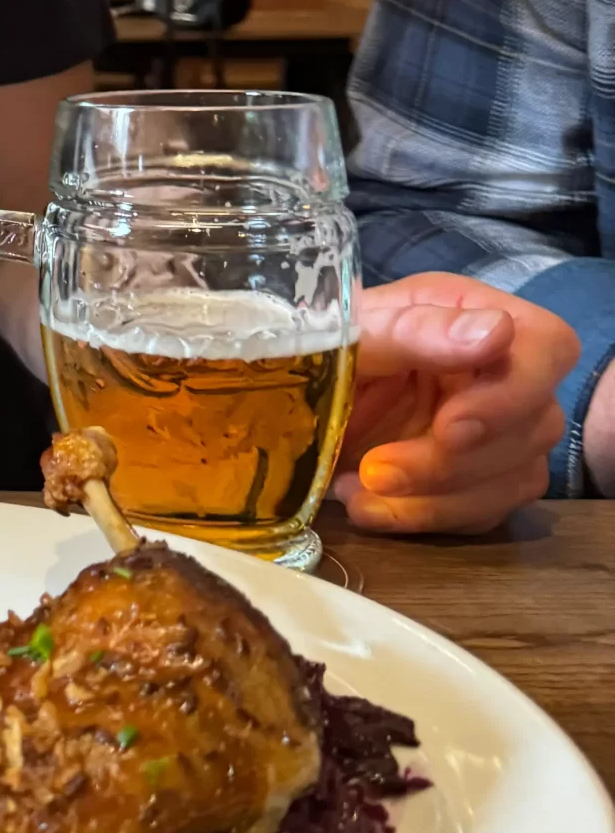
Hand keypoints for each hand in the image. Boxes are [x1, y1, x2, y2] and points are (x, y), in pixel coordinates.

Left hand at [333, 272, 576, 535]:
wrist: (285, 401)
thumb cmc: (316, 349)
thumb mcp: (349, 333)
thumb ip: (415, 331)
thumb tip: (495, 332)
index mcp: (472, 314)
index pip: (547, 346)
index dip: (514, 393)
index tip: (452, 426)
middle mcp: (499, 372)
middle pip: (534, 425)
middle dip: (451, 461)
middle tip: (377, 470)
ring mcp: (497, 431)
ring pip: (516, 478)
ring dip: (437, 498)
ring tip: (359, 490)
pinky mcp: (478, 481)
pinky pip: (484, 513)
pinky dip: (426, 517)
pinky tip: (368, 507)